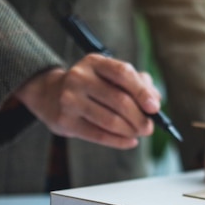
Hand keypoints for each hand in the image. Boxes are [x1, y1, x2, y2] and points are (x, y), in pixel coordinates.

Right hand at [15, 53, 161, 148]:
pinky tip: (129, 142)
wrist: (49, 95)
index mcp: (94, 62)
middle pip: (119, 100)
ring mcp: (69, 99)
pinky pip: (98, 135)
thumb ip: (136, 83)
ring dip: (130, 131)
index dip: (142, 91)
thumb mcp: (109, 76)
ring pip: (110, 120)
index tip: (155, 108)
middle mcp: (79, 77)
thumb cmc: (90, 86)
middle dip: (139, 117)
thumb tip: (155, 100)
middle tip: (149, 127)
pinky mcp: (65, 121)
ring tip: (138, 133)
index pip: (122, 73)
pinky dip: (119, 141)